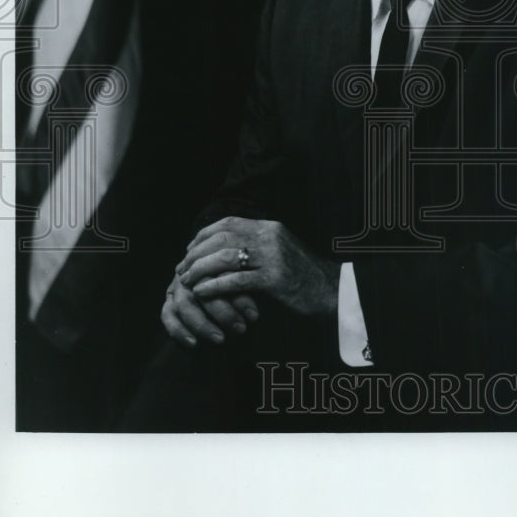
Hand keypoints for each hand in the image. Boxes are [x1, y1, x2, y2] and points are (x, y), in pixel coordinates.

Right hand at [161, 270, 259, 346]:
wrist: (218, 286)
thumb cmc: (241, 285)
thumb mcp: (247, 285)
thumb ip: (248, 290)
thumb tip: (255, 313)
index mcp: (214, 262)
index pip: (224, 277)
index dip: (239, 298)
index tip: (254, 316)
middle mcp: (194, 272)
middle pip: (202, 290)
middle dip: (223, 312)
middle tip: (241, 329)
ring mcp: (179, 285)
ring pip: (184, 303)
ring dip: (202, 324)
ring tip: (220, 340)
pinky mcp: (169, 300)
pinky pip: (168, 315)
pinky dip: (179, 330)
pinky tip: (194, 344)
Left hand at [179, 217, 338, 317]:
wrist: (334, 291)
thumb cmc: (304, 276)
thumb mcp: (281, 251)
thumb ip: (257, 246)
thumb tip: (225, 249)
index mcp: (270, 227)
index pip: (227, 223)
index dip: (203, 236)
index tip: (189, 250)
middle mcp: (270, 237)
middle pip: (222, 238)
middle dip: (196, 253)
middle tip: (182, 268)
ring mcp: (273, 257)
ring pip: (225, 257)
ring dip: (201, 269)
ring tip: (187, 281)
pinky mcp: (275, 279)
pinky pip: (236, 280)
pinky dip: (214, 286)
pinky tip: (202, 292)